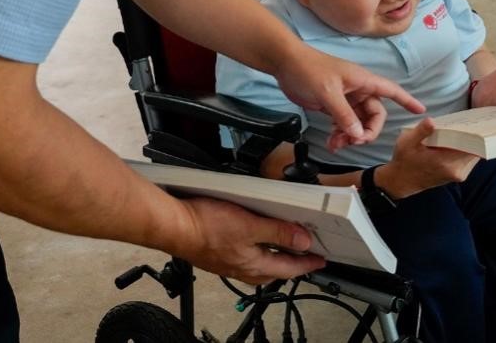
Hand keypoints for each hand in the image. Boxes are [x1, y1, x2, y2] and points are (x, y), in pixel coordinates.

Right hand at [172, 197, 325, 283]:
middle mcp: (242, 269)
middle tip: (306, 253)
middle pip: (276, 270)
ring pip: (260, 264)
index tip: (320, 261)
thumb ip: (279, 233)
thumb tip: (303, 242)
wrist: (174, 226)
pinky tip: (253, 238)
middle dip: (292, 263)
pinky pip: (246, 256)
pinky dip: (257, 249)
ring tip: (284, 245)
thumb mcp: (251, 225)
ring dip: (275, 256)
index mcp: (254, 266)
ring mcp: (229, 263)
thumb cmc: (206, 226)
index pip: (290, 269)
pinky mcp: (217, 253)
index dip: (308, 263)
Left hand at [273, 49, 425, 149]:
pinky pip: (344, 124)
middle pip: (374, 115)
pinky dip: (341, 134)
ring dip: (352, 136)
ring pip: (358, 122)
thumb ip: (344, 115)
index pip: (391, 90)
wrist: (285, 63)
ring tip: (337, 145)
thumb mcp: (328, 93)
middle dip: (367, 131)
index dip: (406, 100)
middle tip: (354, 141)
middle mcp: (358, 90)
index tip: (420, 111)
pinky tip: (332, 143)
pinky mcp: (333, 105)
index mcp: (362, 81)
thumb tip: (358, 134)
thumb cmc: (309, 69)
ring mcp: (345, 98)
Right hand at [375, 118, 479, 198]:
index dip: (477, 133)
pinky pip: (468, 158)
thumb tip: (432, 121)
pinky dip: (465, 147)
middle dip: (473, 135)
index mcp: (447, 163)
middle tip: (469, 119)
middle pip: (476, 149)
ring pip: (473, 153)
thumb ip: (421, 131)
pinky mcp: (458, 174)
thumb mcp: (407, 142)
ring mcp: (459, 174)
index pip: (473, 147)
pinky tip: (458, 137)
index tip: (475, 120)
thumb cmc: (404, 160)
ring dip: (470, 141)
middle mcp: (457, 171)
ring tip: (463, 126)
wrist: (401, 181)